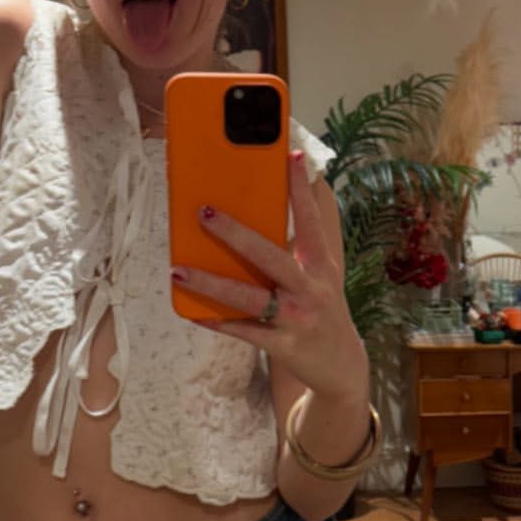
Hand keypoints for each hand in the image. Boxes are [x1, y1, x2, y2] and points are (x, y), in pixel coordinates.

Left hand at [171, 150, 368, 401]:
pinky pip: (244, 332)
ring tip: (178, 270)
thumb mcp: (320, 275)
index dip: (300, 188)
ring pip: (249, 297)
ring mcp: (296, 317)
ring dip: (211, 284)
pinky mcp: (283, 344)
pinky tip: (193, 313)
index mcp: (320, 264)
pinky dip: (219, 322)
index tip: (290, 156)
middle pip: (269, 256)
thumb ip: (297, 249)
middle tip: (204, 212)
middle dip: (235, 234)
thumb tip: (259, 216)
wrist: (341, 365)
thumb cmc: (322, 308)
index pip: (309, 219)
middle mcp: (310, 288)